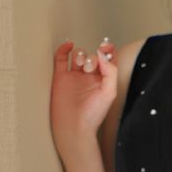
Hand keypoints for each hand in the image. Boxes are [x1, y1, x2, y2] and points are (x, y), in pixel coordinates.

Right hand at [50, 37, 117, 157]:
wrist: (73, 126)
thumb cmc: (92, 115)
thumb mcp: (109, 92)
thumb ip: (110, 71)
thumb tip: (102, 53)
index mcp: (103, 81)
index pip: (107, 61)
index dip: (108, 51)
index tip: (106, 47)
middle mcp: (89, 78)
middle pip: (92, 57)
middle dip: (93, 58)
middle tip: (91, 68)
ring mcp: (74, 77)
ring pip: (78, 56)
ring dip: (81, 55)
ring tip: (81, 65)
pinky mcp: (60, 77)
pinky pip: (61, 58)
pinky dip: (64, 49)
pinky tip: (68, 46)